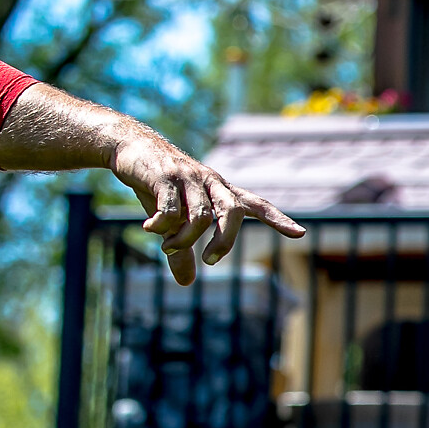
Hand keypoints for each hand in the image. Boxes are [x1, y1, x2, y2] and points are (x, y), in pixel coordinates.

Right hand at [110, 133, 307, 286]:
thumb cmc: (158, 184)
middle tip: (210, 261)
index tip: (299, 234)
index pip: (256, 204)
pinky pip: (171, 207)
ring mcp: (189, 177)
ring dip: (184, 240)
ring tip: (167, 249)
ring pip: (200, 216)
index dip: (277, 219)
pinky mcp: (164, 176)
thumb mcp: (173, 218)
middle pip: (233, 213)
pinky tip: (150, 229)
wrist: (129, 144)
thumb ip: (183, 251)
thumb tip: (187, 283)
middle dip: (225, 241)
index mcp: (220, 191)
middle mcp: (210, 182)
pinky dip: (162, 224)